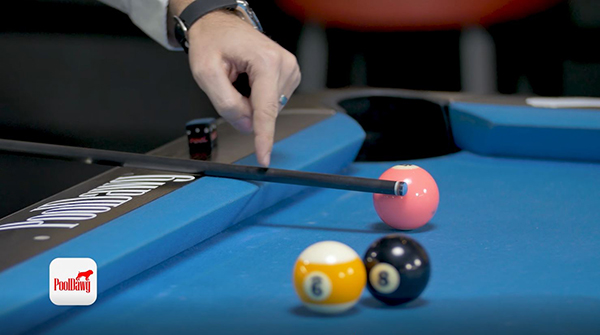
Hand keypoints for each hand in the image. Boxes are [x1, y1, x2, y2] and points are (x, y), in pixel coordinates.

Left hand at [184, 10, 300, 166]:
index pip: (265, 110)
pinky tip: (248, 80)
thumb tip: (245, 125)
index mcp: (267, 62)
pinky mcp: (289, 75)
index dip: (263, 138)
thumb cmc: (213, 41)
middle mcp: (284, 65)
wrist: (220, 25)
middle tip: (229, 84)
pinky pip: (271, 102)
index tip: (264, 157)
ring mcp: (290, 70)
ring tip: (239, 78)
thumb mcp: (206, 73)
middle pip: (264, 111)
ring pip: (268, 109)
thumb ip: (226, 104)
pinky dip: (256, 97)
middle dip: (245, 108)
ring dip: (250, 102)